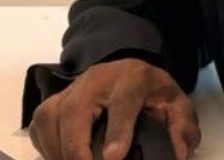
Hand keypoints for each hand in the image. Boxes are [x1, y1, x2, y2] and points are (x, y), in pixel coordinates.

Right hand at [28, 57, 199, 159]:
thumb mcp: (175, 103)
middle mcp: (98, 78)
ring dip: (58, 151)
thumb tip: (181, 152)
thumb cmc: (150, 93)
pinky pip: (40, 124)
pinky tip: (61, 159)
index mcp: (133, 78)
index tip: (113, 158)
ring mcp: (73, 88)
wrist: (129, 72)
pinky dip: (46, 148)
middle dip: (76, 148)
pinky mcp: (56, 100)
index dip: (118, 130)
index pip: (124, 100)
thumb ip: (183, 125)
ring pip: (52, 116)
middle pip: (76, 109)